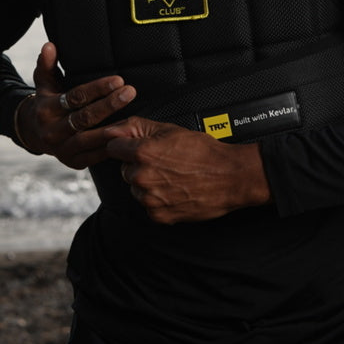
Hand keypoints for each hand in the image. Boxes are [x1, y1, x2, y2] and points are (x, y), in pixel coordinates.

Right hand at [16, 42, 135, 168]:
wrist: (34, 133)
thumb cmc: (46, 101)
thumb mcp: (43, 82)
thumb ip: (47, 64)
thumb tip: (49, 45)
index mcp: (46, 109)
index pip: (75, 97)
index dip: (97, 89)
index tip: (118, 80)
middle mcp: (52, 130)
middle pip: (84, 118)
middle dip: (109, 105)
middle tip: (130, 92)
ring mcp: (61, 149)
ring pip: (89, 139)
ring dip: (112, 129)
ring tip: (133, 119)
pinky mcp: (72, 162)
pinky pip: (93, 156)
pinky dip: (109, 148)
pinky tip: (125, 139)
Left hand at [103, 117, 270, 223]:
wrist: (230, 176)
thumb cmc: (204, 152)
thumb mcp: (169, 129)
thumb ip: (136, 127)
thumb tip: (113, 130)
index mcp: (142, 153)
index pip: (113, 148)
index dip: (125, 146)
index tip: (136, 148)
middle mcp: (142, 177)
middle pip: (125, 170)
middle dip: (138, 165)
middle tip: (163, 163)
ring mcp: (150, 198)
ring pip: (136, 189)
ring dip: (147, 184)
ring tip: (171, 177)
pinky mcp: (159, 215)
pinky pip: (148, 206)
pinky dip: (158, 200)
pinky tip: (174, 190)